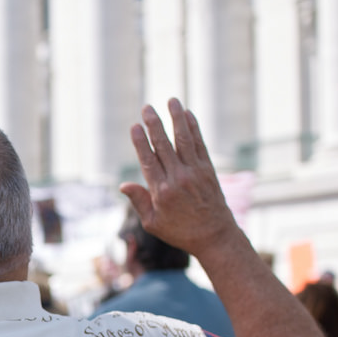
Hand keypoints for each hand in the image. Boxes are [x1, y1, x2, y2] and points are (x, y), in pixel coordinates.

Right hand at [119, 98, 237, 259]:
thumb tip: (124, 185)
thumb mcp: (153, 223)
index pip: (148, 160)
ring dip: (177, 119)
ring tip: (171, 101)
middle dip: (154, 124)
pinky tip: (188, 115)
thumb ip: (139, 202)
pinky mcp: (209, 170)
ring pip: (184, 140)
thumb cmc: (179, 231)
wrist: (214, 235)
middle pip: (164, 146)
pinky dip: (194, 128)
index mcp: (161, 192)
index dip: (141, 142)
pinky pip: (200, 144)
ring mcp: (196, 172)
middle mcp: (178, 179)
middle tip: (147, 108)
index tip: (135, 126)